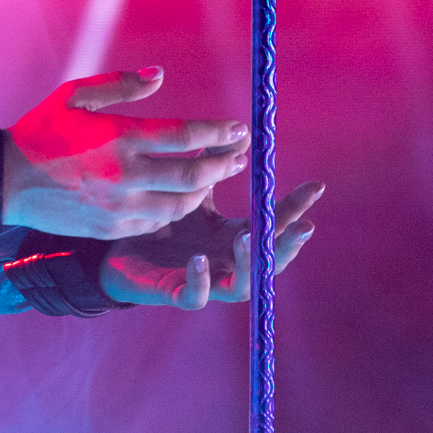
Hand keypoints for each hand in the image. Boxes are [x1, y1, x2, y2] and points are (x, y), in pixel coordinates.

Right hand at [3, 67, 249, 239]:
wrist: (7, 180)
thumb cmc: (42, 131)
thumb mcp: (75, 95)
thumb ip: (121, 85)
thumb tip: (161, 76)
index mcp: (119, 137)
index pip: (184, 136)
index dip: (218, 133)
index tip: (238, 129)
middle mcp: (124, 174)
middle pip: (192, 175)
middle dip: (223, 165)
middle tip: (239, 156)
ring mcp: (120, 207)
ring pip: (180, 204)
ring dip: (203, 191)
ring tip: (213, 177)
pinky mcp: (112, 228)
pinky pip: (157, 222)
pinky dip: (175, 209)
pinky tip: (181, 197)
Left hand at [100, 180, 324, 307]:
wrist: (116, 251)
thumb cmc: (160, 223)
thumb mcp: (190, 194)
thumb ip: (212, 170)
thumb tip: (240, 135)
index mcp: (234, 238)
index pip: (275, 224)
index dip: (296, 206)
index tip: (317, 185)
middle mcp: (226, 262)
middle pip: (269, 261)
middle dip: (288, 245)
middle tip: (305, 226)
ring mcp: (205, 280)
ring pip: (241, 285)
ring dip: (249, 263)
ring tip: (248, 237)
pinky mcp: (175, 293)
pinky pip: (194, 297)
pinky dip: (200, 282)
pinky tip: (198, 259)